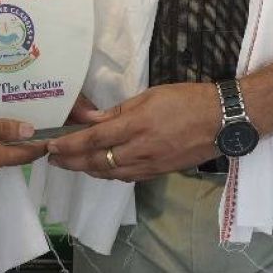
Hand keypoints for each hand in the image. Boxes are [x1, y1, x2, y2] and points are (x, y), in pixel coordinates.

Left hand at [46, 83, 220, 181]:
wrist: (221, 120)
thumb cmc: (186, 99)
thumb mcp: (150, 96)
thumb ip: (119, 110)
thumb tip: (93, 119)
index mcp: (136, 125)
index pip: (93, 139)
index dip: (69, 145)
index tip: (51, 145)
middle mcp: (139, 150)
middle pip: (97, 162)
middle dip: (71, 162)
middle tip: (53, 159)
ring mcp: (149, 165)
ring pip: (110, 174)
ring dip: (88, 170)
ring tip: (72, 164)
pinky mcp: (159, 172)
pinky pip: (128, 177)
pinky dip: (110, 174)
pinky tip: (102, 169)